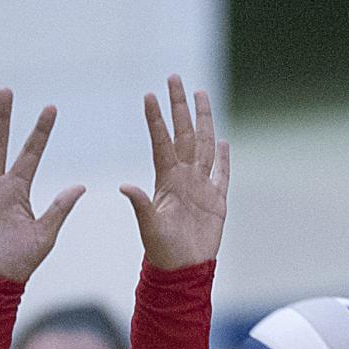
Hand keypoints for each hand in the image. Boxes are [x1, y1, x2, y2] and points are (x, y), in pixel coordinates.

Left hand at [120, 75, 229, 270]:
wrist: (183, 269)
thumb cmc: (162, 250)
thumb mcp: (148, 226)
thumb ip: (140, 204)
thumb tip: (124, 186)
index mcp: (166, 181)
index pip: (162, 142)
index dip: (156, 120)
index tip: (149, 95)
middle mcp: (184, 178)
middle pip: (184, 134)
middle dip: (180, 106)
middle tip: (175, 78)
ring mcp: (201, 187)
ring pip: (203, 146)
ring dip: (203, 121)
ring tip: (201, 95)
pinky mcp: (217, 202)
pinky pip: (222, 175)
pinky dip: (223, 159)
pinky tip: (223, 142)